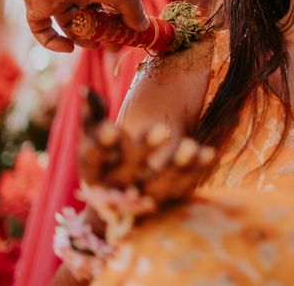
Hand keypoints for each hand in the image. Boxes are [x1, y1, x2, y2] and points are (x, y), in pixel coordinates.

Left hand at [15, 0, 148, 52]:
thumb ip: (133, 10)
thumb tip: (142, 28)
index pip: (110, 2)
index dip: (120, 20)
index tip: (128, 35)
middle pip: (91, 15)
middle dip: (102, 32)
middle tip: (112, 46)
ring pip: (69, 24)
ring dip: (82, 38)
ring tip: (93, 44)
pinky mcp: (37, 6)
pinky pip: (42, 29)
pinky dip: (53, 42)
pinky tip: (68, 47)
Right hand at [78, 90, 214, 204]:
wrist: (119, 202)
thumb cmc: (106, 157)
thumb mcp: (94, 136)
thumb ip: (92, 114)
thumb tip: (86, 90)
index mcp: (92, 171)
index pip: (93, 159)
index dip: (101, 144)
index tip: (112, 128)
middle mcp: (115, 190)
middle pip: (128, 171)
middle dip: (144, 150)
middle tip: (162, 129)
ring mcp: (142, 200)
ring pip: (158, 185)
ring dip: (175, 165)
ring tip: (190, 145)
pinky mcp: (166, 202)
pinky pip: (181, 188)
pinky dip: (194, 171)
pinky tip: (207, 153)